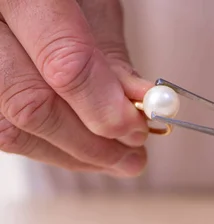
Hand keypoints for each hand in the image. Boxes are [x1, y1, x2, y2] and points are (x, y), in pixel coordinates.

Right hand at [0, 0, 151, 175]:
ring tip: (114, 160)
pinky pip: (1, 128)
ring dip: (70, 153)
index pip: (64, 64)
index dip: (106, 109)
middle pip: (31, 106)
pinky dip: (47, 146)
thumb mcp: (93, 4)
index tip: (139, 128)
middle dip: (91, 143)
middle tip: (133, 155)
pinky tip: (81, 149)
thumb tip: (140, 108)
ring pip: (10, 128)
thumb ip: (110, 55)